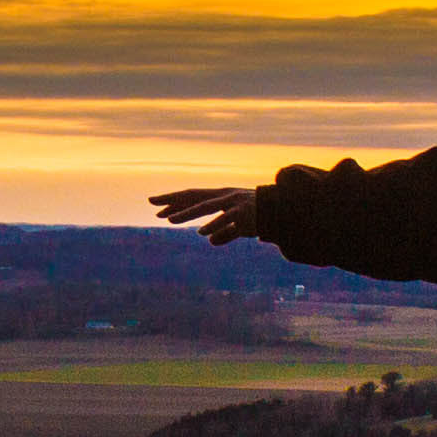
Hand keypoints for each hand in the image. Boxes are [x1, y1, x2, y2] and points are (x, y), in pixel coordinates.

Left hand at [153, 181, 267, 245]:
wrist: (284, 213)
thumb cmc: (260, 218)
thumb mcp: (239, 227)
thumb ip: (225, 233)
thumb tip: (210, 241)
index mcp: (221, 197)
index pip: (193, 197)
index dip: (175, 202)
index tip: (157, 209)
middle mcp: (224, 196)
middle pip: (193, 196)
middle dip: (172, 200)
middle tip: (152, 203)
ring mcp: (233, 202)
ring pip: (205, 206)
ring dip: (187, 213)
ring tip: (170, 219)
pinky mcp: (243, 213)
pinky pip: (226, 219)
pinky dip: (214, 225)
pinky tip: (201, 232)